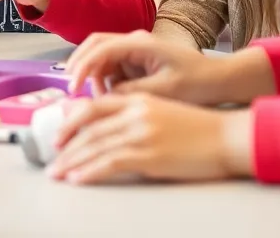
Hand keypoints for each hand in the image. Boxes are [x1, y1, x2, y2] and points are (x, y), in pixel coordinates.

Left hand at [47, 95, 253, 184]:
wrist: (227, 137)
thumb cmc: (199, 128)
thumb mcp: (162, 111)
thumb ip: (134, 114)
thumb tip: (108, 127)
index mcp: (138, 99)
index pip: (94, 107)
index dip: (72, 121)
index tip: (61, 136)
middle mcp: (136, 112)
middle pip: (89, 128)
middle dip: (66, 145)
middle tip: (52, 159)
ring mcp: (141, 133)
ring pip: (95, 146)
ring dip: (72, 162)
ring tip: (57, 173)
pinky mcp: (149, 155)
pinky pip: (110, 163)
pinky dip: (90, 171)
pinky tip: (78, 179)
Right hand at [67, 30, 239, 104]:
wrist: (218, 80)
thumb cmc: (196, 82)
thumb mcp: (164, 90)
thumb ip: (132, 92)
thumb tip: (105, 96)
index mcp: (141, 43)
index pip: (101, 48)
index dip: (83, 66)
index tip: (74, 87)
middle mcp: (135, 41)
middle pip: (95, 45)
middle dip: (81, 66)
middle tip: (73, 90)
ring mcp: (135, 50)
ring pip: (101, 58)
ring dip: (95, 77)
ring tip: (99, 101)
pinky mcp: (137, 61)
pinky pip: (112, 68)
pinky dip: (106, 81)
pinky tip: (110, 98)